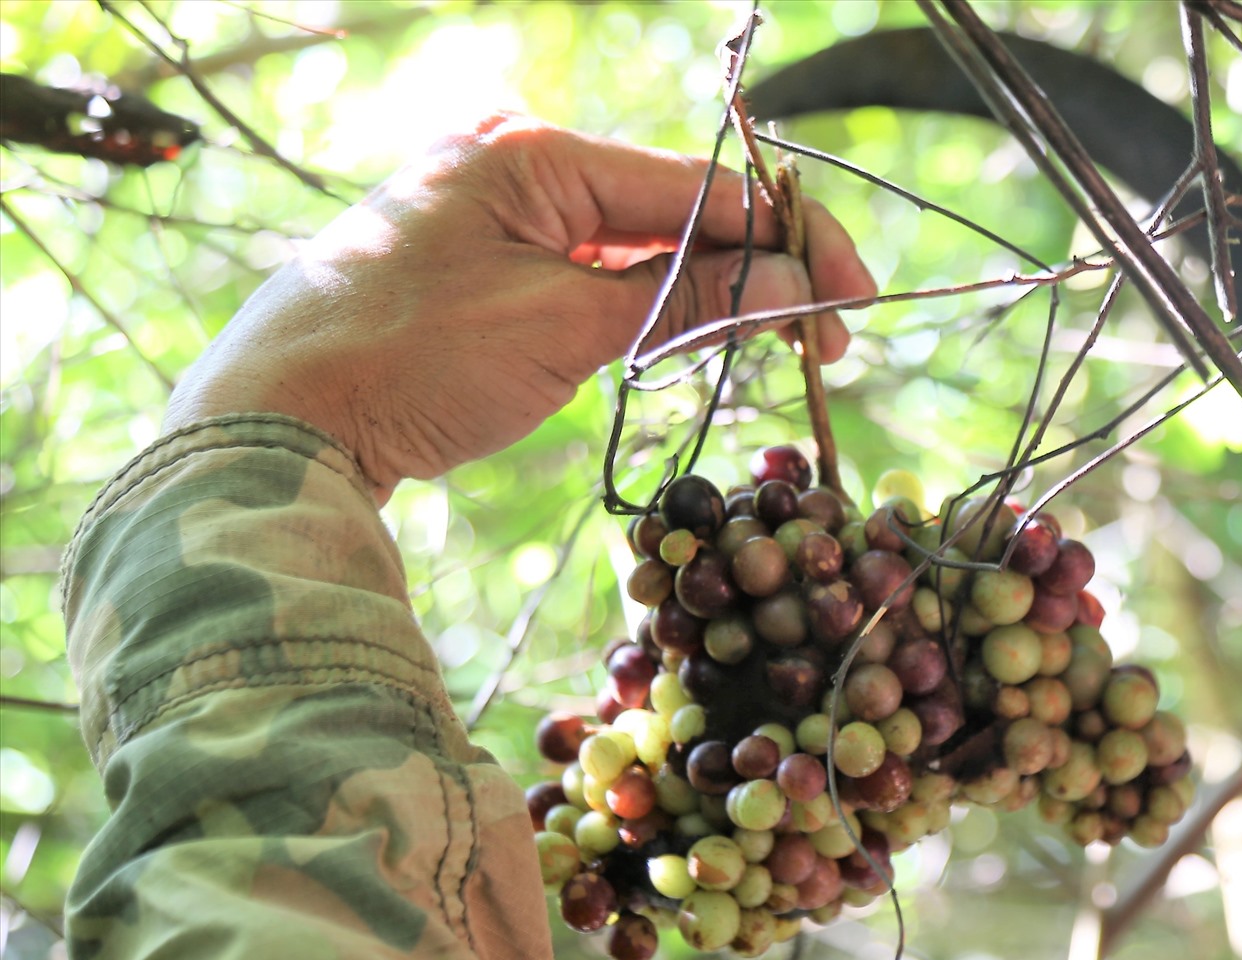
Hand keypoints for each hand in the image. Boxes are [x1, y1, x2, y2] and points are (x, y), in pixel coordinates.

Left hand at [164, 113, 878, 503]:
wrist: (281, 418)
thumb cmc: (409, 361)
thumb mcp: (563, 327)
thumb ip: (686, 295)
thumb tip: (796, 283)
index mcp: (534, 153)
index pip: (697, 187)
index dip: (788, 240)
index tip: (854, 293)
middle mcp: (520, 166)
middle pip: (677, 211)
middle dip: (760, 270)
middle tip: (832, 337)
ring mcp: (502, 215)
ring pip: (644, 248)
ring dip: (715, 294)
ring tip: (786, 344)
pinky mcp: (490, 266)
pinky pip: (598, 275)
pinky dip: (656, 308)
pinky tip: (706, 335)